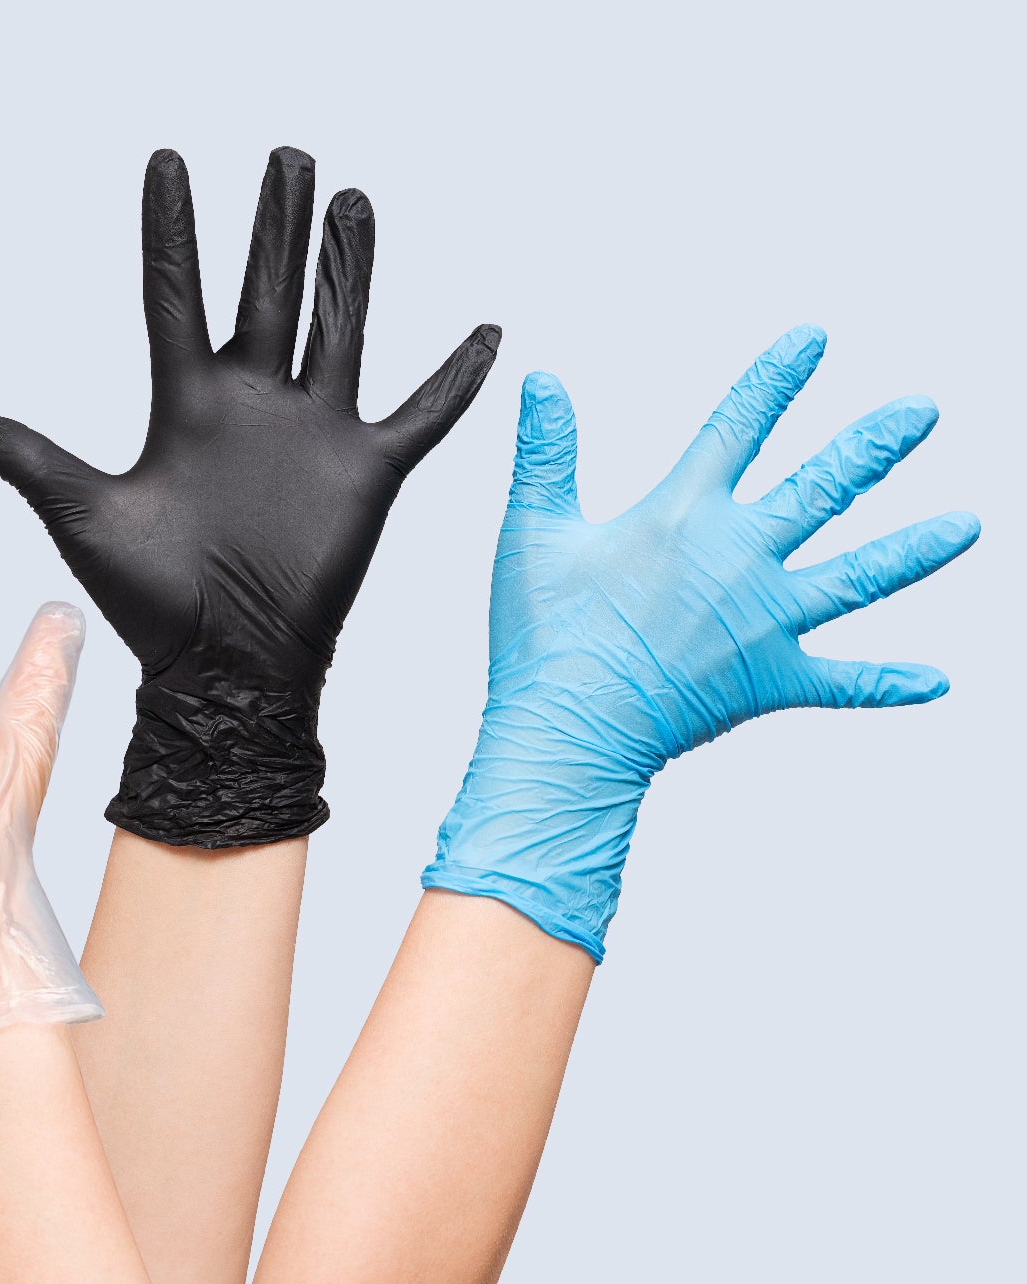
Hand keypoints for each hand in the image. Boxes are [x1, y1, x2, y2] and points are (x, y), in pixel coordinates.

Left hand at [0, 147, 499, 846]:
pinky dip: (455, 379)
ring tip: (350, 203)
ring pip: (339, 326)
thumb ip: (29, 460)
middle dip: (276, 225)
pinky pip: (422, 415)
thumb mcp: (82, 516)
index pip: (176, 293)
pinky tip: (485, 335)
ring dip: (349, 267)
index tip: (168, 163)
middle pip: (267, 290)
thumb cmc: (154, 604)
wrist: (228, 668)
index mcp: (187, 404)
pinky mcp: (366, 473)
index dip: (172, 229)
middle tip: (286, 158)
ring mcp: (314, 433)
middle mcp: (253, 405)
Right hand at [423, 326, 979, 958]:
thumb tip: (543, 380)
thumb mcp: (532, 532)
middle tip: (921, 412)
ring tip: (967, 526)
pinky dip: (888, 683)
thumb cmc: (546, 638)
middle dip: (876, 446)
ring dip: (915, 548)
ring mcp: (763, 621)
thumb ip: (546, 452)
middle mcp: (737, 559)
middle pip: (824, 488)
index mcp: (681, 516)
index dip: (777, 379)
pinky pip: (843, 682)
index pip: (739, 426)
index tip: (815, 339)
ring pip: (858, 576)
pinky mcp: (769, 679)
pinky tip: (937, 681)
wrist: (570, 728)